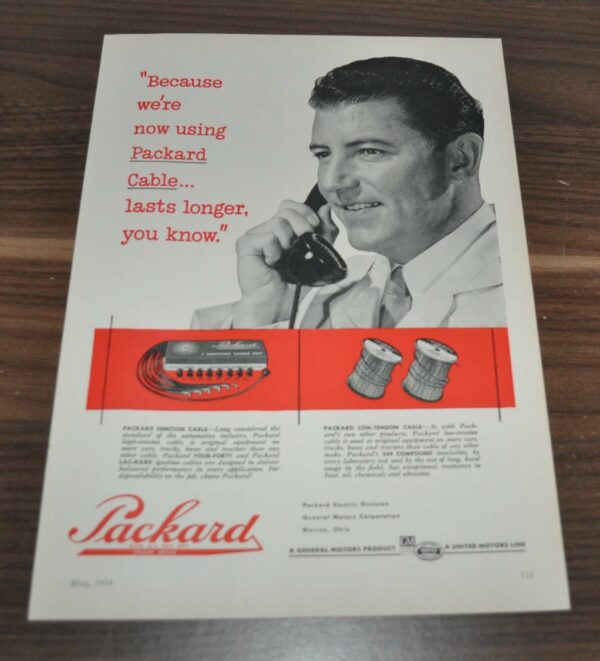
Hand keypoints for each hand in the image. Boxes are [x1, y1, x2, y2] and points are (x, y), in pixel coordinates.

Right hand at [232, 200, 336, 326]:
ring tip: (285, 258)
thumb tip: (325, 209)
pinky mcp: (245, 245)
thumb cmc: (294, 285)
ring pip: (278, 222)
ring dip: (288, 242)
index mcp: (282, 230)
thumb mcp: (318, 255)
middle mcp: (267, 230)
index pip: (290, 206)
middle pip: (286, 210)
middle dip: (302, 224)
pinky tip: (272, 262)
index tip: (314, 227)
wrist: (279, 305)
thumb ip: (324, 232)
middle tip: (304, 243)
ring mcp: (255, 236)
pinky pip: (267, 237)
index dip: (304, 212)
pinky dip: (274, 251)